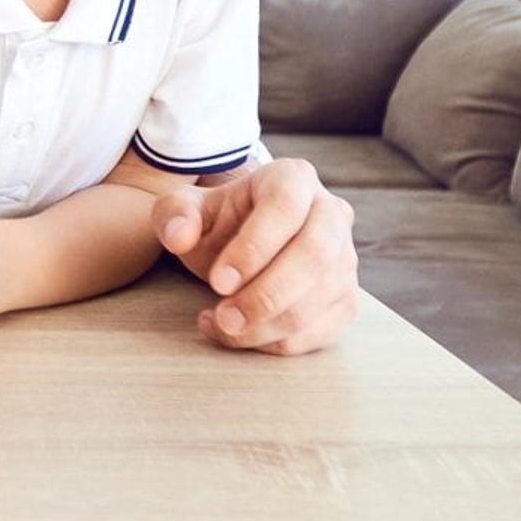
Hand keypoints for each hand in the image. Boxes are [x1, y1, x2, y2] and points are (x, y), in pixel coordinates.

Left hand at [158, 157, 360, 354]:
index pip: (285, 206)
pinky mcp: (346, 298)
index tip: (218, 282)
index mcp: (292, 178)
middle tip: (224, 318)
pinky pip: (324, 329)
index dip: (254, 248)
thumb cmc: (217, 223)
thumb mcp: (186, 210)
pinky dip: (280, 343)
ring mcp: (345, 257)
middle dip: (266, 295)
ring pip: (322, 296)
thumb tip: (179, 235)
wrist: (242, 245)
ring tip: (223, 326)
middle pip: (316, 254)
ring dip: (270, 324)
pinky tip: (244, 336)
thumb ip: (175, 216)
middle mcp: (331, 212)